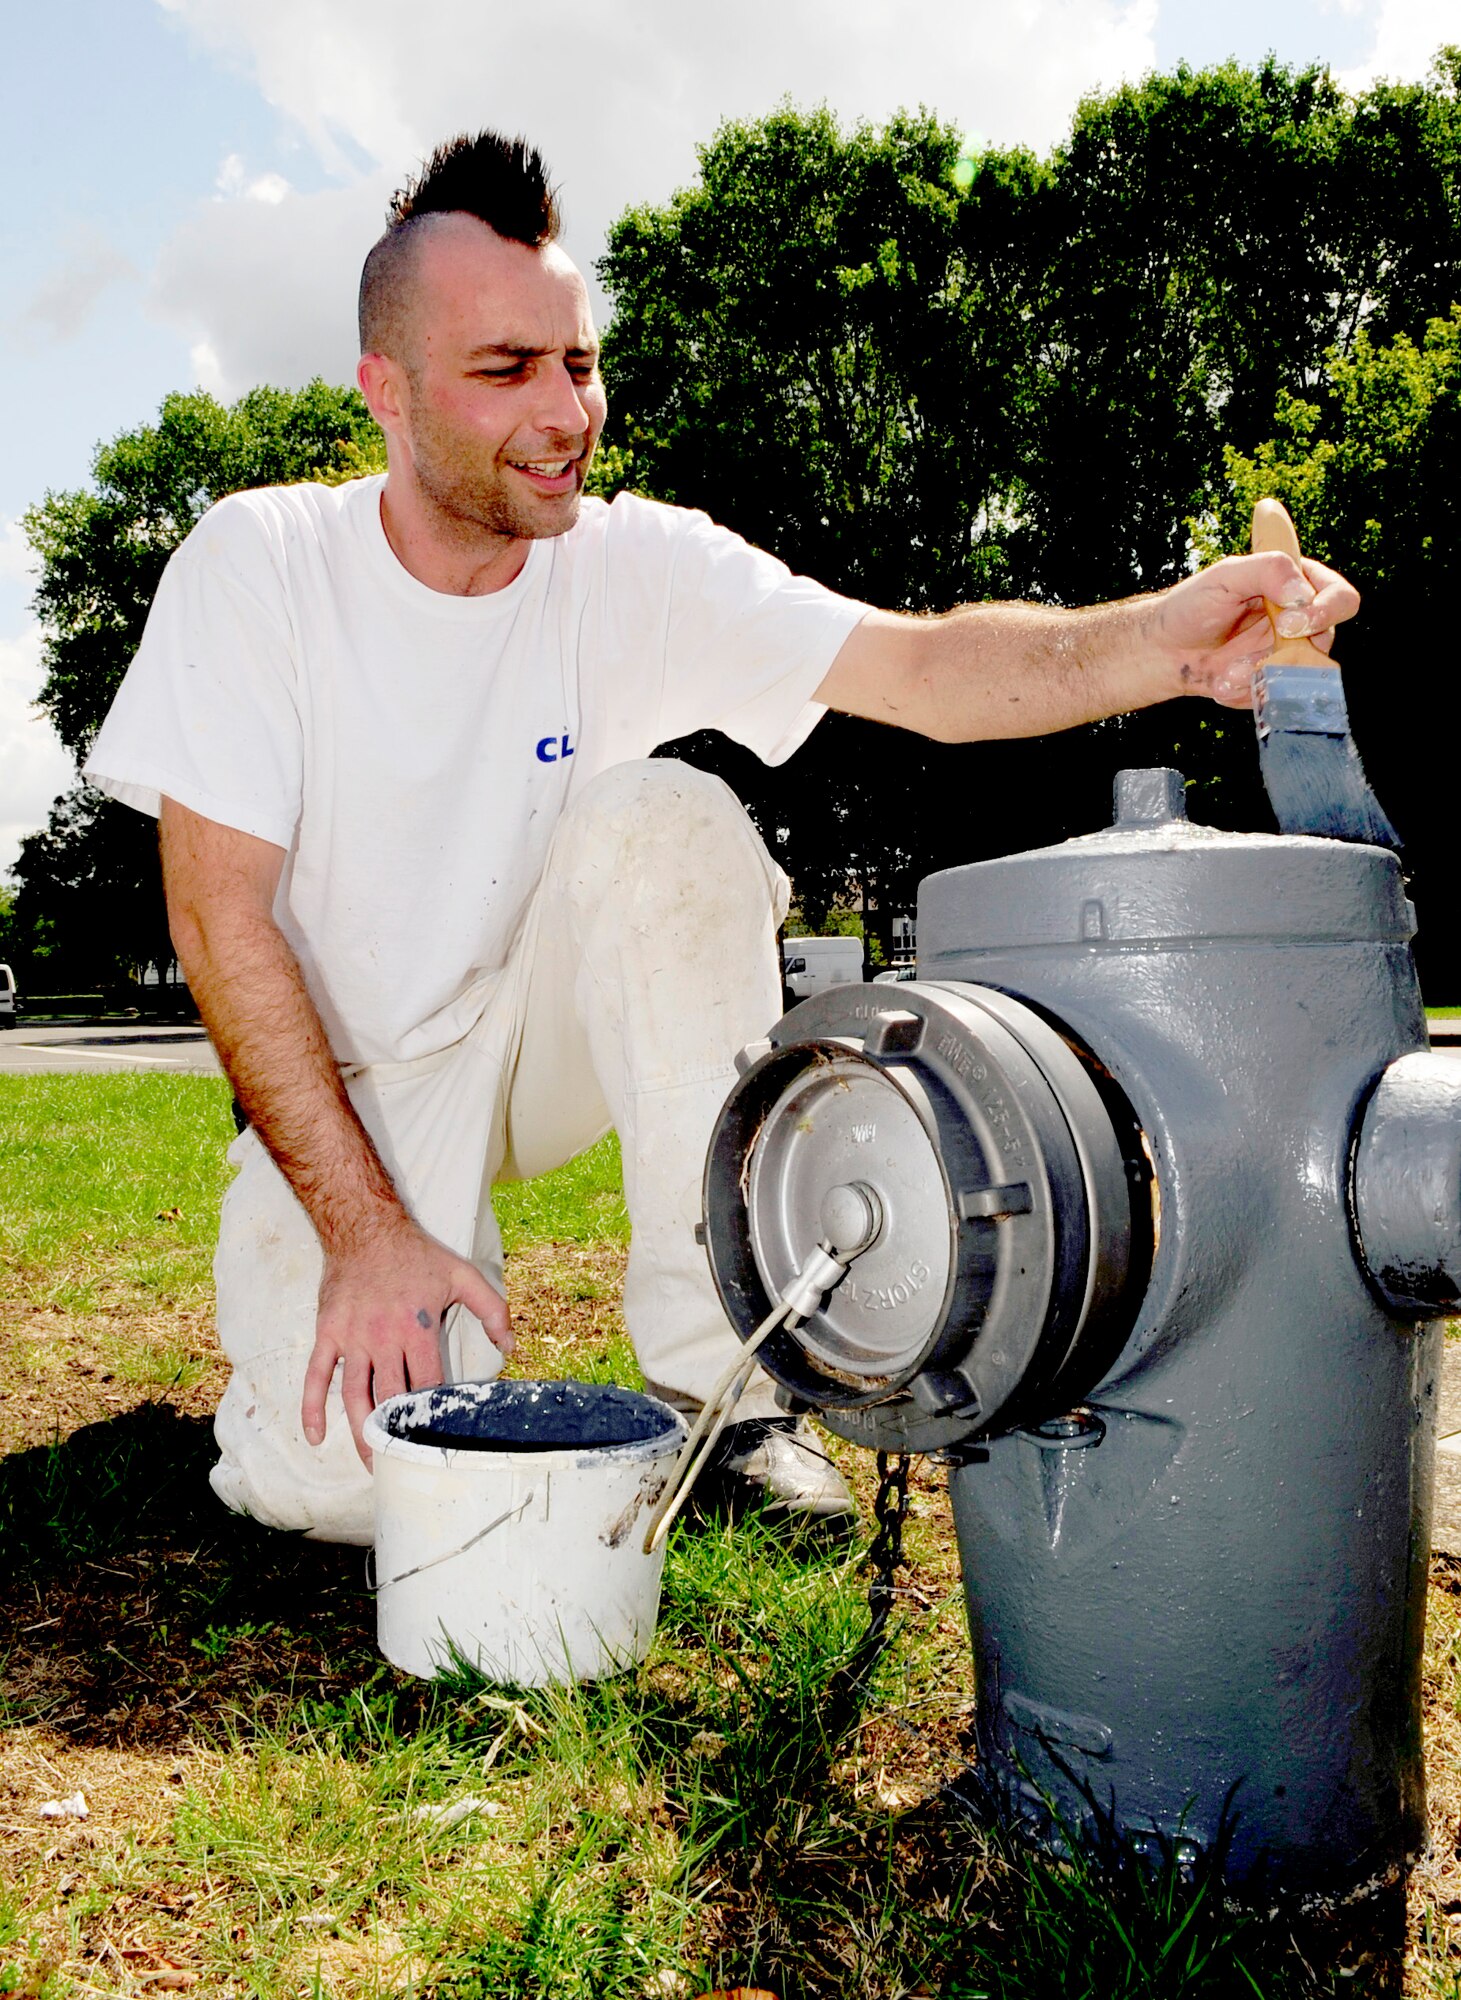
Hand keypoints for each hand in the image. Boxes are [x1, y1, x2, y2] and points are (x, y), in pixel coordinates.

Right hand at [303, 1216, 513, 1464]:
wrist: (365, 1229)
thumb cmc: (415, 1254)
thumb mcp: (462, 1275)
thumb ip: (492, 1309)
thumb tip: (511, 1346)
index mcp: (418, 1329)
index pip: (428, 1383)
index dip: (435, 1414)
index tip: (442, 1440)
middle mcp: (383, 1339)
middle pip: (391, 1397)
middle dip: (400, 1434)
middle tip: (407, 1465)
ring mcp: (351, 1338)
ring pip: (354, 1395)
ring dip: (361, 1433)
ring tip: (372, 1464)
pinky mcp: (328, 1334)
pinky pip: (316, 1375)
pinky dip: (312, 1408)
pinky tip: (316, 1436)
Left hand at [1150, 551, 1360, 709]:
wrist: (1166, 650)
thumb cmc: (1193, 606)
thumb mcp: (1225, 576)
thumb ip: (1267, 570)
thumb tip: (1302, 594)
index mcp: (1297, 585)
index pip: (1340, 596)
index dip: (1325, 611)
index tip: (1289, 622)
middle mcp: (1301, 620)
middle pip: (1327, 639)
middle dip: (1289, 652)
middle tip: (1255, 659)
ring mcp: (1289, 653)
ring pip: (1298, 673)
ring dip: (1259, 674)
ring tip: (1225, 671)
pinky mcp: (1274, 681)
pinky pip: (1277, 694)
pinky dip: (1248, 690)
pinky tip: (1222, 680)